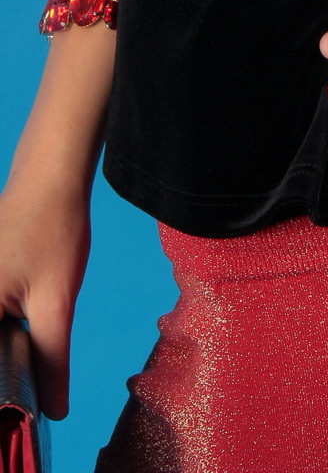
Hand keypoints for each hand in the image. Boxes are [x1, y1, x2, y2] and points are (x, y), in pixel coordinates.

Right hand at [0, 178, 91, 419]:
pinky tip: (15, 339)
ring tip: (25, 355)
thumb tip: (56, 412)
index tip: (13, 415)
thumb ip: (52, 360)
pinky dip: (0, 338)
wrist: (51, 177)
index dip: (1, 396)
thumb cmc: (53, 229)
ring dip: (2, 358)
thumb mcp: (56, 301)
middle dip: (2, 378)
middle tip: (28, 383)